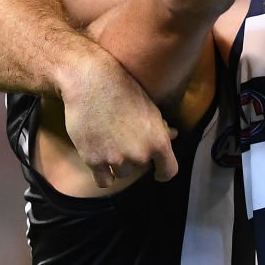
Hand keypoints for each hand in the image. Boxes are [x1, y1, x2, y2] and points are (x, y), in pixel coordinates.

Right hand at [59, 48, 178, 187]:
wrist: (92, 83)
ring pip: (122, 173)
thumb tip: (172, 135)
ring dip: (119, 163)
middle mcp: (139, 154)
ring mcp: (116, 159)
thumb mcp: (150, 108)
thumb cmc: (124, 90)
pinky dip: (104, 174)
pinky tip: (102, 163)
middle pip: (141, 168)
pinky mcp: (94, 160)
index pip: (168, 171)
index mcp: (158, 141)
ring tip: (111, 142)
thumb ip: (160, 127)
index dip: (163, 172)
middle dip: (136, 156)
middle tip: (126, 138)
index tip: (158, 171)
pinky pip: (104, 181)